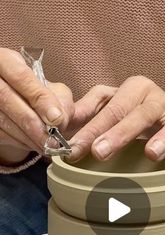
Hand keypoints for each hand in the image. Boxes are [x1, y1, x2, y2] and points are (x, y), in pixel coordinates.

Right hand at [0, 48, 74, 164]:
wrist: (14, 99)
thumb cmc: (35, 92)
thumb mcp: (49, 86)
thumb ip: (60, 99)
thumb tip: (62, 120)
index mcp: (4, 60)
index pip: (21, 77)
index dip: (40, 99)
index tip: (57, 119)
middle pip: (7, 99)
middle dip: (34, 124)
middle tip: (53, 141)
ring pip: (2, 120)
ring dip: (28, 138)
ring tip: (48, 146)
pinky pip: (0, 134)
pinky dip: (20, 142)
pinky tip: (34, 144)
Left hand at [68, 76, 164, 167]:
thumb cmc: (136, 116)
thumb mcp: (112, 114)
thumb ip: (87, 121)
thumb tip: (56, 137)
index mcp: (125, 90)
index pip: (101, 101)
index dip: (85, 123)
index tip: (69, 146)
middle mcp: (147, 94)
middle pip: (127, 110)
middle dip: (112, 131)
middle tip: (97, 151)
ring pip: (161, 120)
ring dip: (159, 137)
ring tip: (151, 153)